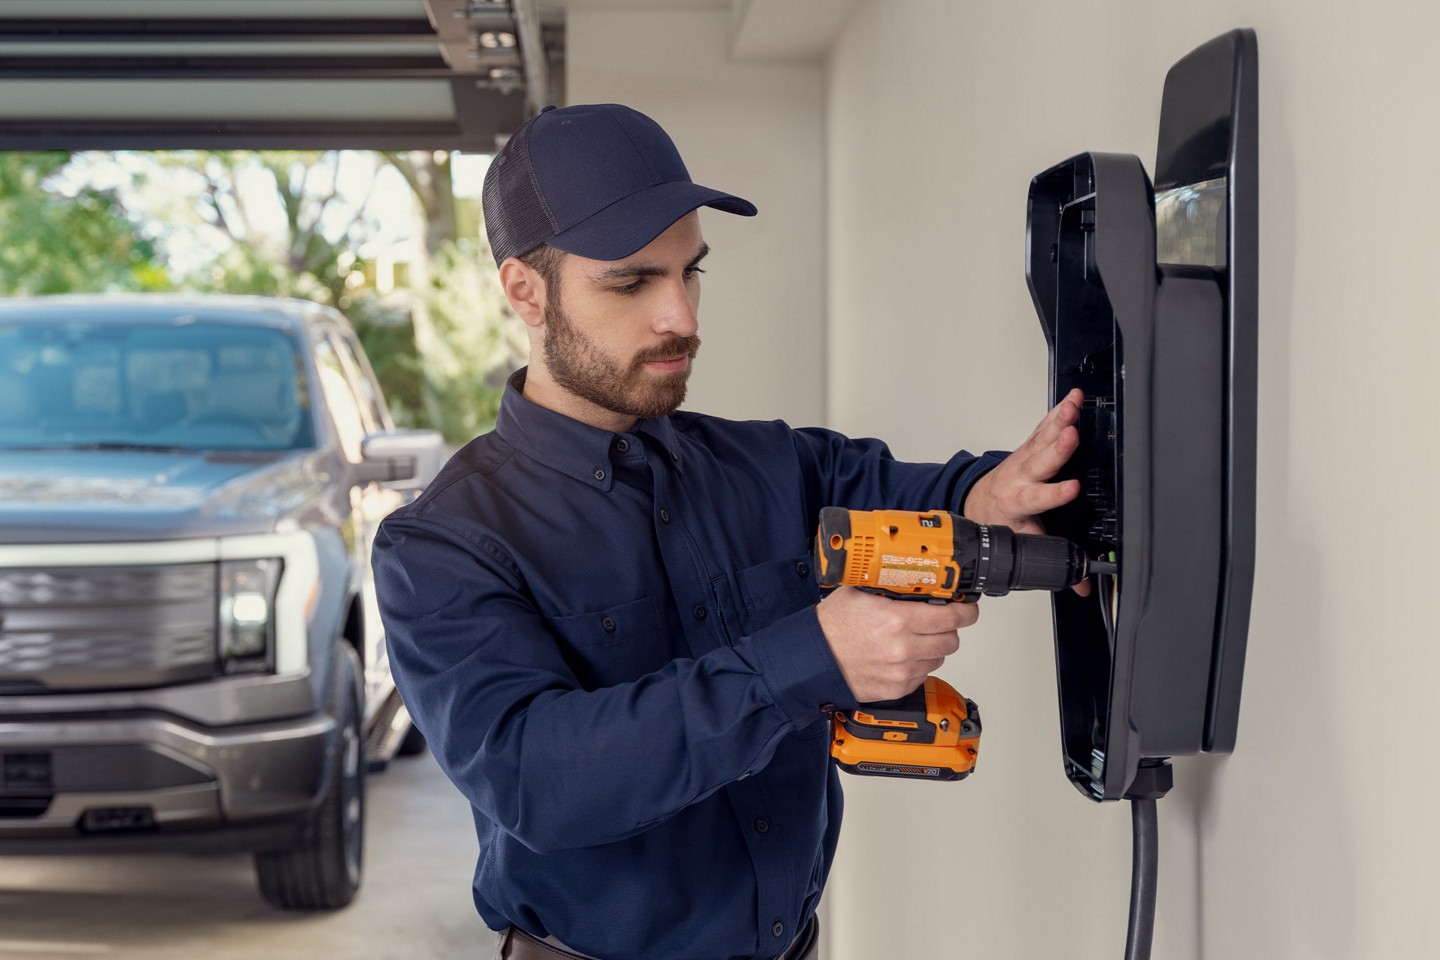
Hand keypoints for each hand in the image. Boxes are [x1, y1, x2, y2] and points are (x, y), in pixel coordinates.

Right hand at [816, 587, 978, 702]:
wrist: (812, 659)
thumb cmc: (831, 627)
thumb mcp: (859, 592)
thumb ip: (890, 586)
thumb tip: (913, 578)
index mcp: (898, 619)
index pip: (952, 616)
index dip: (966, 611)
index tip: (968, 609)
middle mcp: (903, 647)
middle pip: (951, 640)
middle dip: (949, 629)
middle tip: (939, 623)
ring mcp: (902, 671)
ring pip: (939, 658)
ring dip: (933, 647)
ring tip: (912, 639)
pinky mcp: (897, 688)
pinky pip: (923, 675)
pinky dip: (918, 665)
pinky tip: (900, 656)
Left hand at [963, 388, 1091, 595]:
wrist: (980, 502)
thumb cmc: (1004, 520)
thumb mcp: (1025, 542)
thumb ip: (1050, 558)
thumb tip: (1080, 585)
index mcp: (1019, 502)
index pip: (1039, 498)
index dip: (1056, 493)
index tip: (1073, 487)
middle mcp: (1020, 477)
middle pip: (1041, 461)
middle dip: (1057, 448)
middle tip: (1071, 435)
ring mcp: (1024, 459)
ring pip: (1042, 439)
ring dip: (1059, 421)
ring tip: (1074, 406)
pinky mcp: (1029, 446)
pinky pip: (1044, 427)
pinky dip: (1059, 413)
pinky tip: (1073, 399)